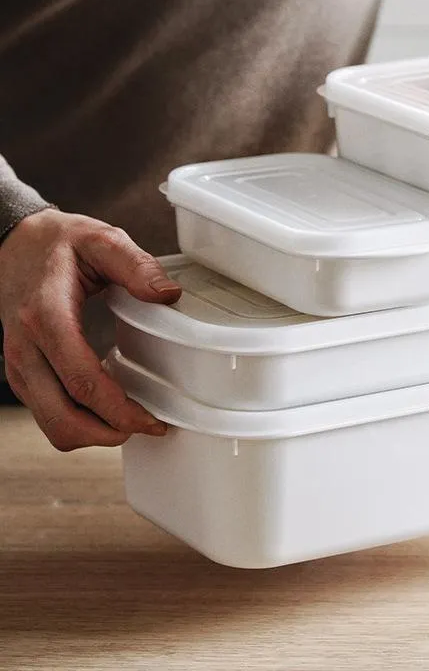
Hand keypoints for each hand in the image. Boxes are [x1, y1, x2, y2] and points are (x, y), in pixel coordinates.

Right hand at [0, 209, 181, 450]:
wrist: (14, 242)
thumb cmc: (59, 243)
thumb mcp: (102, 240)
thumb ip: (136, 265)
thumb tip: (167, 294)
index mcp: (46, 316)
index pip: (81, 380)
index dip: (119, 409)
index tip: (152, 420)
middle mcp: (25, 348)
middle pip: (62, 417)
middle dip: (108, 433)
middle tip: (147, 426)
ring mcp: (19, 364)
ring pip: (51, 424)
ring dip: (93, 433)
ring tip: (132, 421)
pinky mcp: (22, 373)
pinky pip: (47, 413)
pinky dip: (78, 423)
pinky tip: (108, 409)